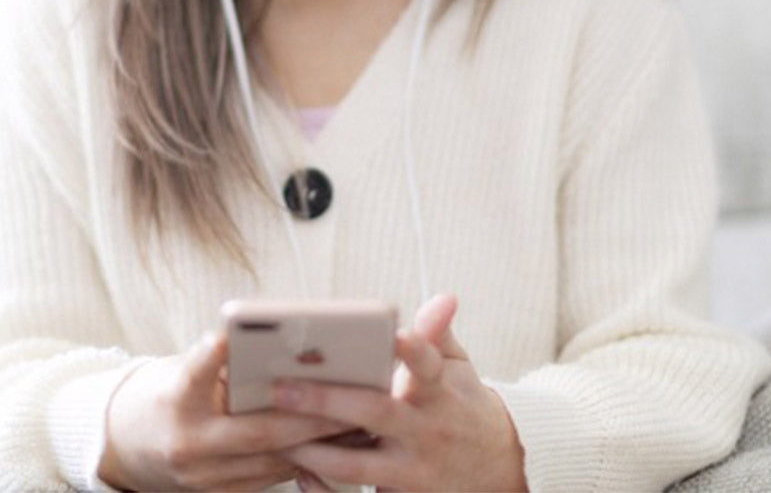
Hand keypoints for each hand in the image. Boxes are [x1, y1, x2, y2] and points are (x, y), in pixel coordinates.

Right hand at [98, 331, 349, 490]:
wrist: (127, 446)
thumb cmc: (167, 393)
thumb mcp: (182, 367)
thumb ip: (220, 362)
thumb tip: (279, 345)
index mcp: (174, 400)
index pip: (193, 375)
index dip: (208, 357)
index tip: (224, 337)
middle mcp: (187, 444)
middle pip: (256, 431)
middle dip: (308, 416)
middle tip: (348, 395)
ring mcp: (203, 478)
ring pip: (271, 461)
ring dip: (318, 443)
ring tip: (358, 420)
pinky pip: (269, 479)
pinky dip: (303, 459)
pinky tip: (335, 444)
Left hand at [273, 294, 527, 491]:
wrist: (494, 474)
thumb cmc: (462, 408)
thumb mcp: (459, 370)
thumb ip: (439, 335)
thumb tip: (444, 298)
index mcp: (439, 391)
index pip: (427, 365)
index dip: (412, 350)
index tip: (392, 334)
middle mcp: (424, 430)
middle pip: (375, 413)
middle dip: (327, 401)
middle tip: (281, 387)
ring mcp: (411, 470)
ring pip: (356, 464)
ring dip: (314, 450)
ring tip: (276, 432)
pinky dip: (325, 492)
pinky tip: (299, 474)